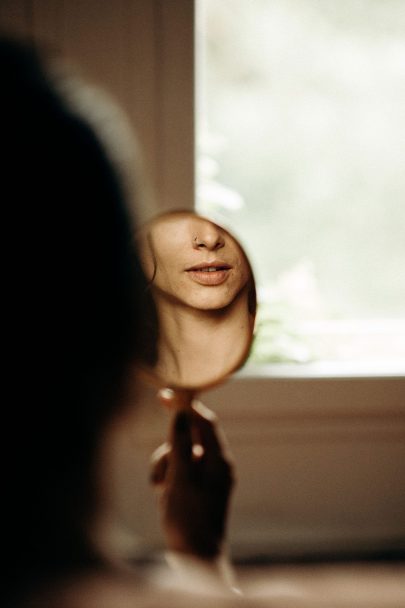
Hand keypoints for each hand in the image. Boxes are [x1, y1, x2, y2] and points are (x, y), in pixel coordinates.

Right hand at [150, 391, 234, 558]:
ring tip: (160, 486)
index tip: (167, 395)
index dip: (187, 406)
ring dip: (166, 462)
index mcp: (220, 461)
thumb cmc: (189, 520)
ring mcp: (207, 478)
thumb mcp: (181, 479)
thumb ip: (180, 444)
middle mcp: (217, 466)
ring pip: (182, 452)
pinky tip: (160, 491)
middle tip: (161, 455)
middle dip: (171, 443)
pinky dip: (168, 474)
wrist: (196, 560)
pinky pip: (180, 469)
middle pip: (192, 435)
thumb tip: (181, 413)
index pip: (205, 421)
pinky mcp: (196, 488)